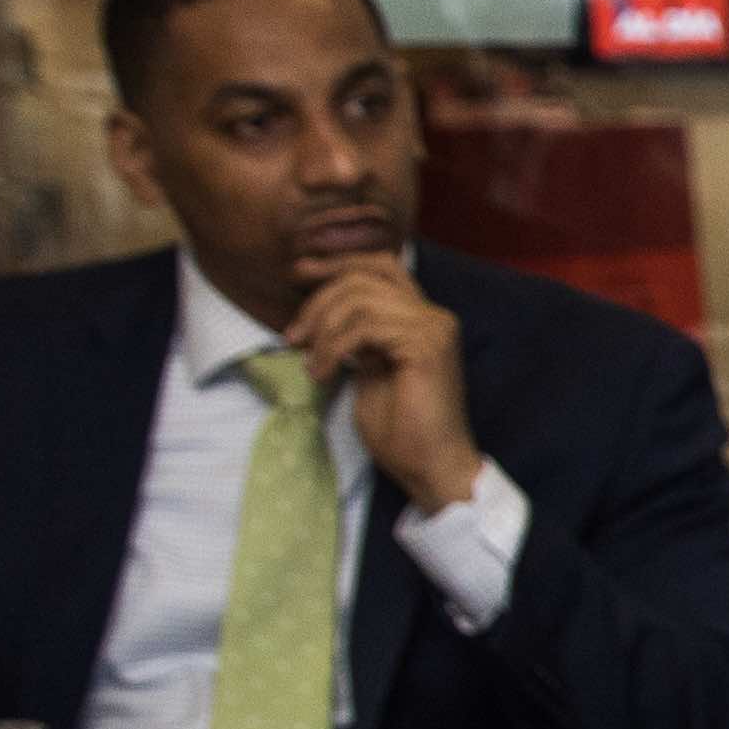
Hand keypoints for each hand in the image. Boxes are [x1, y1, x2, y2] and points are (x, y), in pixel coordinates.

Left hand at [285, 252, 481, 513]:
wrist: (430, 466)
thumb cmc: (401, 429)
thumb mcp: (369, 370)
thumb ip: (358, 337)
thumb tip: (323, 315)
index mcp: (423, 318)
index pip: (381, 266)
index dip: (337, 263)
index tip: (297, 273)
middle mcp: (434, 316)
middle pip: (364, 276)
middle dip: (318, 300)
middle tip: (293, 336)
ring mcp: (433, 329)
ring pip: (360, 299)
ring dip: (322, 331)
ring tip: (310, 365)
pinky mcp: (425, 347)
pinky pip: (363, 327)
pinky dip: (332, 348)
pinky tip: (323, 374)